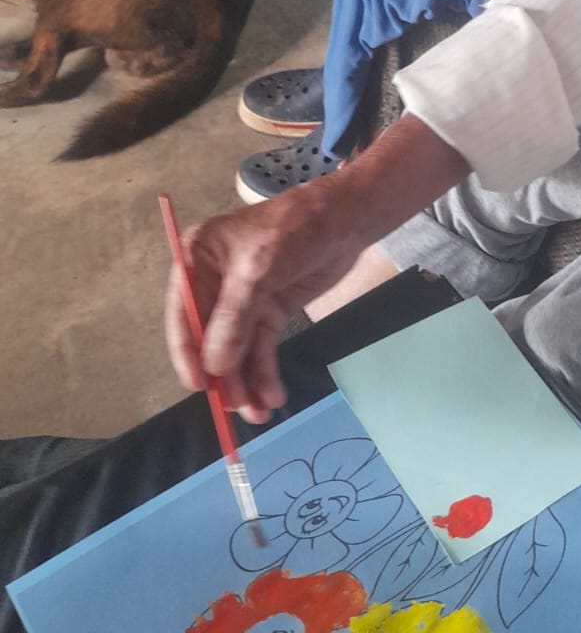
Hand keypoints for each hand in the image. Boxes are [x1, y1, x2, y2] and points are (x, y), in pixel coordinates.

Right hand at [165, 176, 368, 423]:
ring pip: (236, 350)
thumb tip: (215, 366)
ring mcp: (242, 300)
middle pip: (208, 338)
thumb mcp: (260, 269)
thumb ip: (234, 318)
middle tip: (236, 407)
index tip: (199, 387)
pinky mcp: (268, 312)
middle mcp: (212, 282)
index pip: (181, 314)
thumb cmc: (296, 229)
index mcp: (197, 260)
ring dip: (245, 382)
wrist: (347, 219)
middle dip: (222, 374)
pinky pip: (260, 349)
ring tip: (259, 412)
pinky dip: (264, 373)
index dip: (187, 353)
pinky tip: (272, 396)